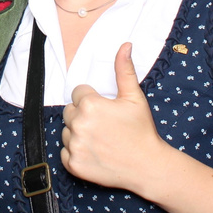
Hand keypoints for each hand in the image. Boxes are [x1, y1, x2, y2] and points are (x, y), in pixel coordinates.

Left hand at [61, 43, 162, 192]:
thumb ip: (124, 70)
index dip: (92, 100)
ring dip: (78, 133)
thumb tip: (125, 45)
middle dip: (83, 115)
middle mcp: (78, 124)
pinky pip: (65, 152)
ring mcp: (74, 145)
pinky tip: (93, 152)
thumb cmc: (142, 131)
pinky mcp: (73, 164)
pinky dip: (75, 152)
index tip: (105, 110)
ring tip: (100, 139)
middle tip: (104, 125)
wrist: (148, 166)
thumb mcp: (134, 97)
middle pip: (69, 111)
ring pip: (66, 131)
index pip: (78, 93)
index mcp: (90, 105)